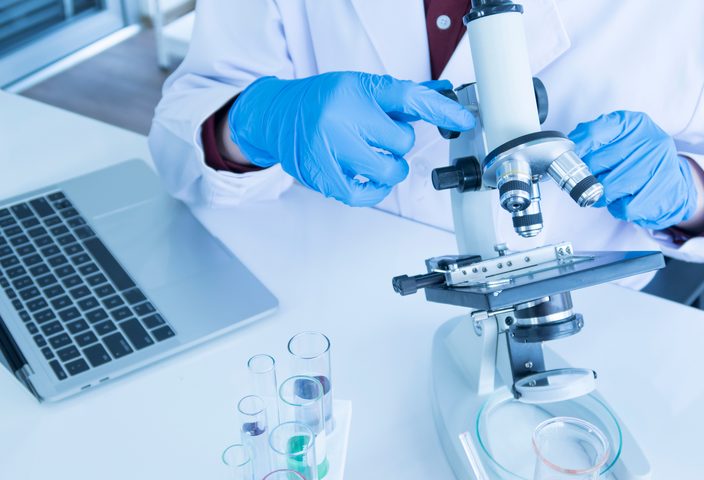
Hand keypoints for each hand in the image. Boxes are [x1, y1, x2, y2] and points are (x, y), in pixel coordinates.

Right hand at [228, 72, 473, 205]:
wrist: (277, 116)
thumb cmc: (322, 101)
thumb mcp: (361, 88)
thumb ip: (401, 97)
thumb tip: (443, 94)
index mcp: (355, 91)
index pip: (408, 97)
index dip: (441, 110)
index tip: (463, 119)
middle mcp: (340, 118)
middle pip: (400, 141)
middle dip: (397, 142)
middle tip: (379, 136)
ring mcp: (328, 149)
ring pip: (386, 171)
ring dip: (390, 168)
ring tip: (375, 158)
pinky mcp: (321, 176)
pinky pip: (363, 195)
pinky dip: (374, 190)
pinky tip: (370, 179)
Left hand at [568, 111, 697, 229]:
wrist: (673, 185)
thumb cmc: (640, 161)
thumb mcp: (622, 138)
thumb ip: (595, 137)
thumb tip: (568, 148)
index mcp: (635, 124)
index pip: (594, 132)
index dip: (576, 147)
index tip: (566, 157)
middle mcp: (649, 141)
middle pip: (595, 163)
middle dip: (586, 175)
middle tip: (590, 178)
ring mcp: (655, 167)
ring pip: (605, 188)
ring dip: (599, 194)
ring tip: (607, 190)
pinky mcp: (658, 193)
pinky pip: (621, 206)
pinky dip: (617, 207)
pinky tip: (625, 199)